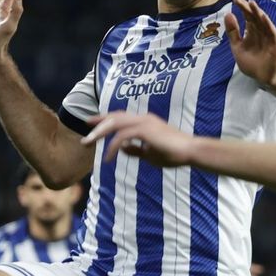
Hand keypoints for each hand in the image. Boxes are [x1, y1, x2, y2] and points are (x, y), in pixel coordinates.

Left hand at [83, 112, 197, 166]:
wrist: (190, 151)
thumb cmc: (174, 154)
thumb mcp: (150, 154)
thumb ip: (136, 150)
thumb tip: (122, 148)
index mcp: (145, 122)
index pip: (120, 117)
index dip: (105, 119)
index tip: (91, 123)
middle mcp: (143, 118)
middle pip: (114, 117)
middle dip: (98, 123)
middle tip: (85, 131)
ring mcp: (144, 122)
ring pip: (115, 123)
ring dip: (99, 133)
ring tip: (88, 143)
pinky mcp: (145, 130)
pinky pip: (122, 137)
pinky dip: (113, 147)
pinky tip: (108, 158)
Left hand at [227, 0, 275, 87]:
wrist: (262, 77)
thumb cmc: (251, 63)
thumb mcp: (237, 47)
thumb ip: (232, 32)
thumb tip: (227, 14)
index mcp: (252, 31)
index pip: (247, 15)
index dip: (241, 6)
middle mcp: (261, 31)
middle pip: (254, 16)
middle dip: (246, 6)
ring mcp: (268, 36)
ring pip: (263, 22)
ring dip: (257, 12)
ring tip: (251, 3)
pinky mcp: (275, 44)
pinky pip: (272, 32)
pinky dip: (268, 24)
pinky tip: (262, 16)